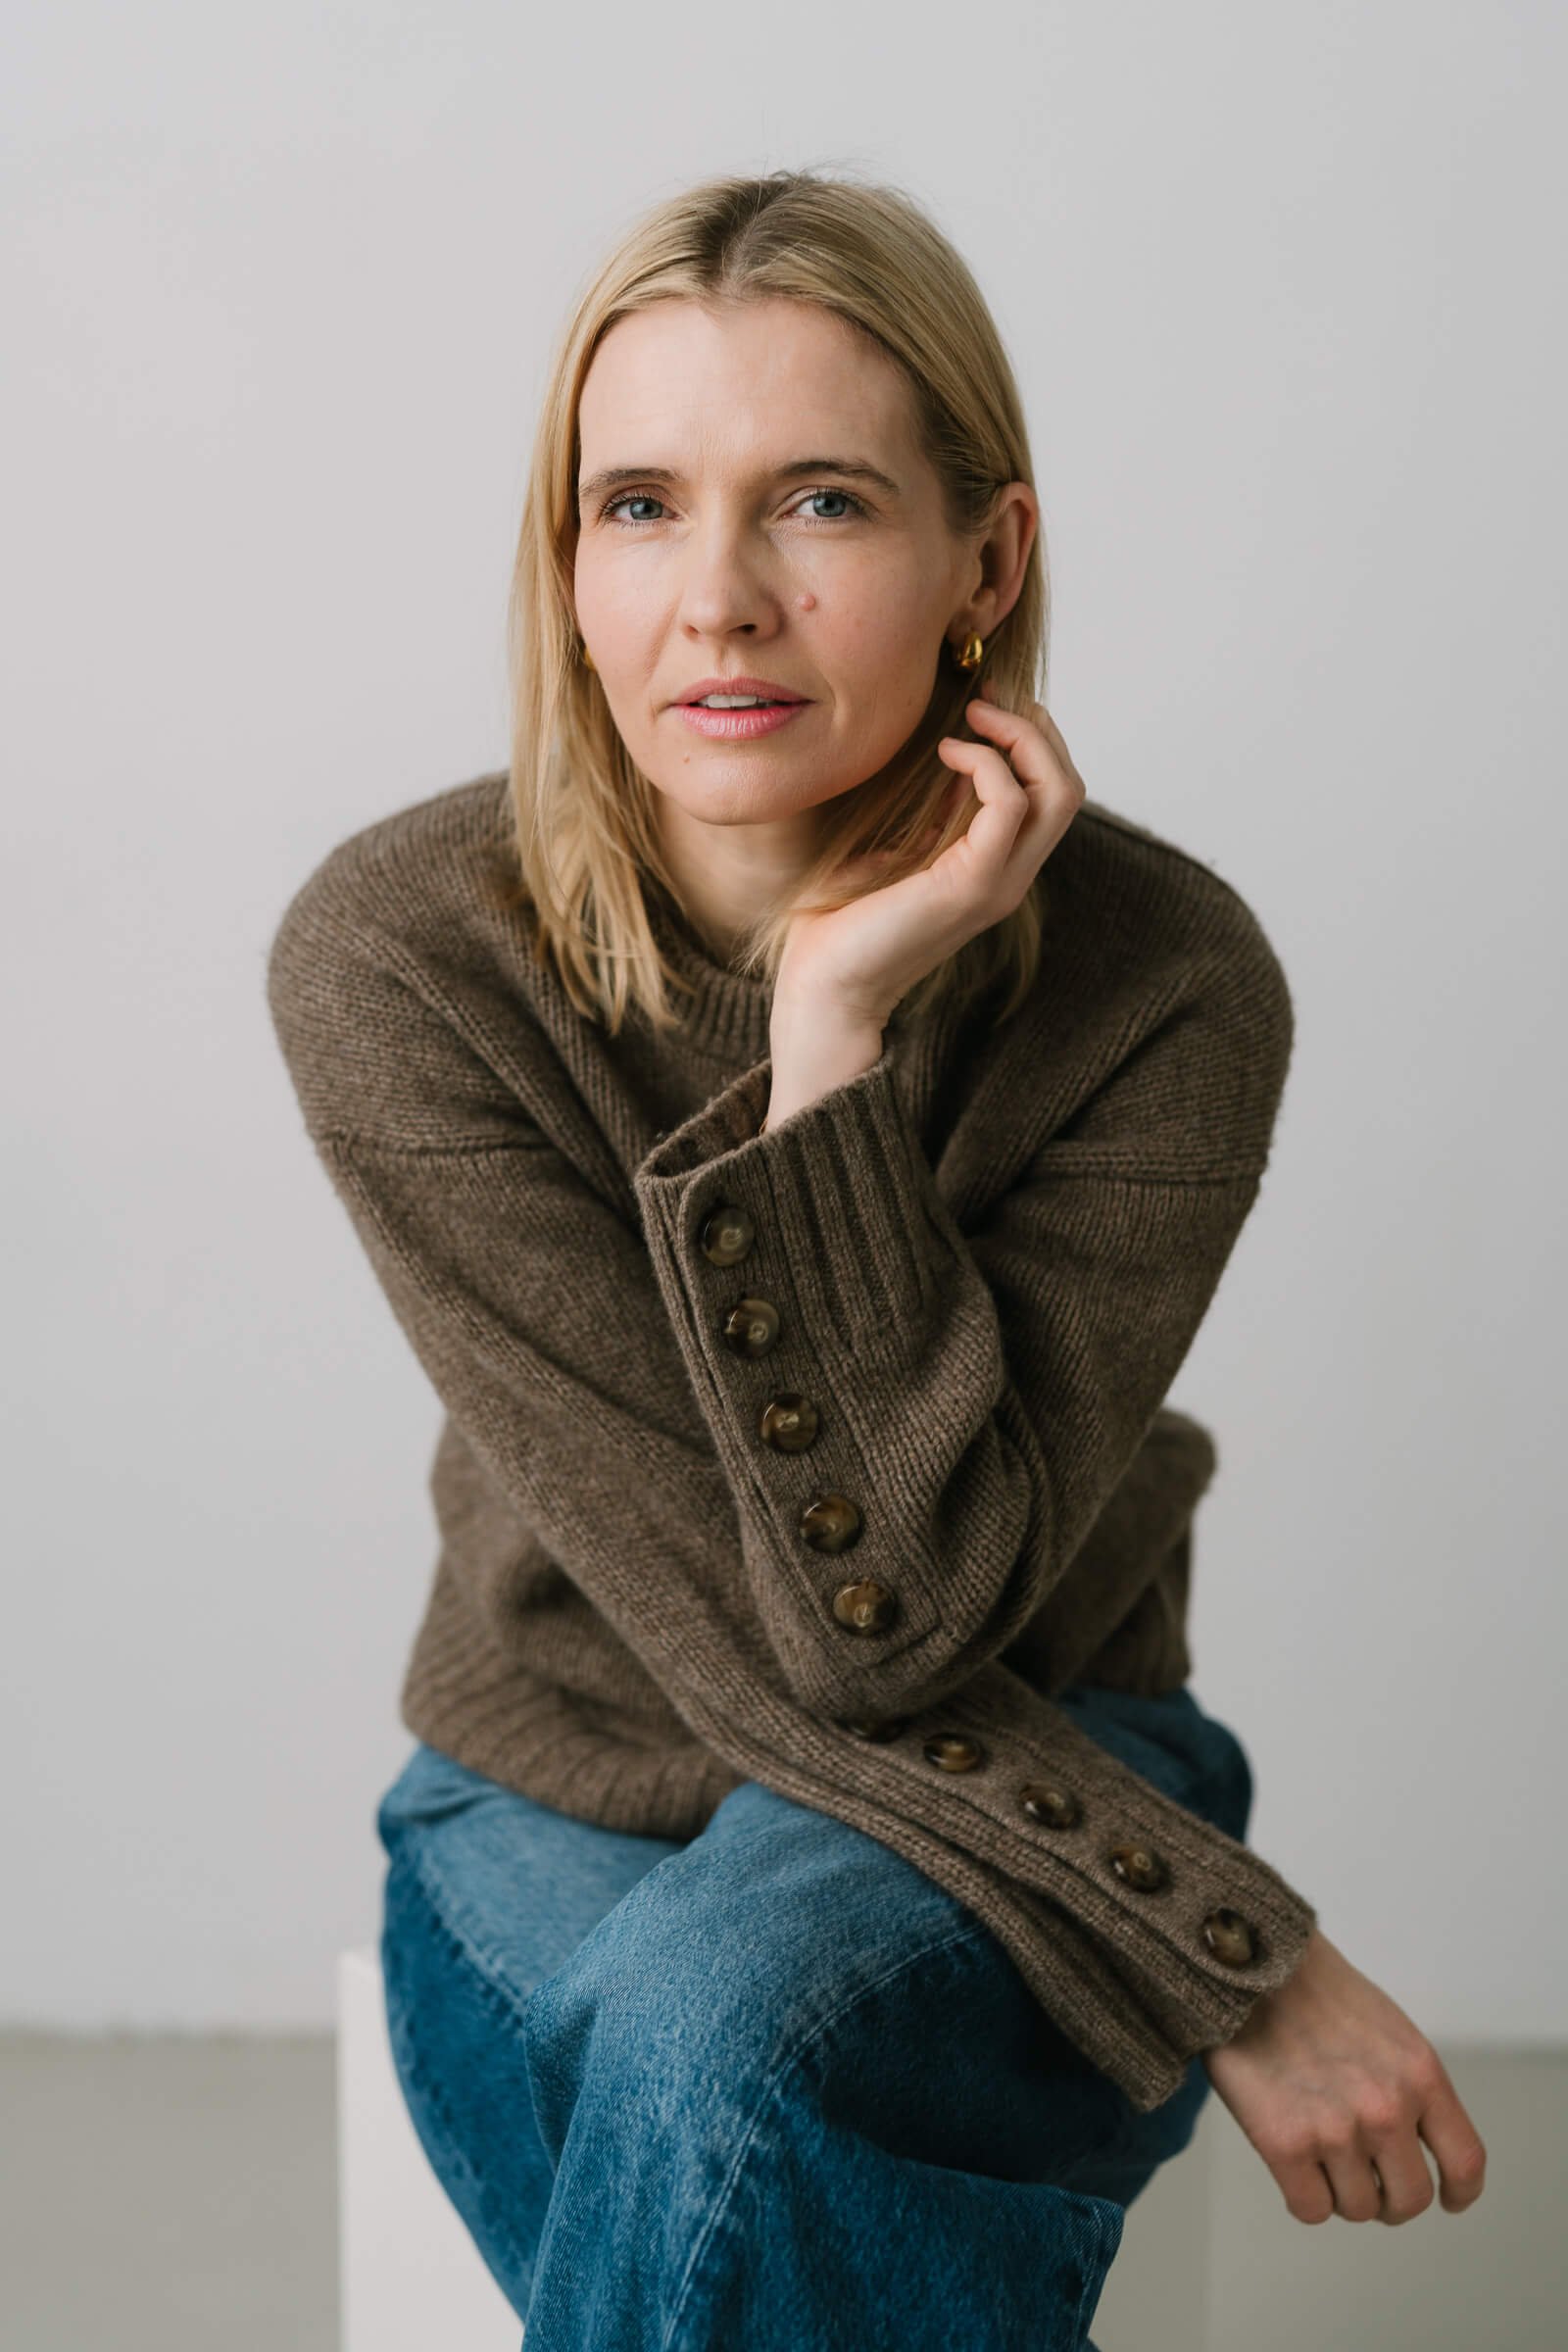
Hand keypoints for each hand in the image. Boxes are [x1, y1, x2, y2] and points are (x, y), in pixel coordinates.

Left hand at [772, 696, 1086, 1029]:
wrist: (825, 984)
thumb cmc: (844, 920)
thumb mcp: (896, 846)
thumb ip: (932, 809)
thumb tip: (944, 752)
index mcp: (995, 867)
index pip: (1050, 792)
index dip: (1028, 738)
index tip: (980, 705)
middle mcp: (1010, 875)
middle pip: (1069, 785)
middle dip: (1037, 729)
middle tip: (984, 702)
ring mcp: (999, 881)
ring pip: (1060, 790)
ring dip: (1023, 737)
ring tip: (974, 717)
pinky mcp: (974, 883)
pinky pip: (1010, 803)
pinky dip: (986, 763)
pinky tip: (945, 752)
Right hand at [1201, 1924, 1487, 2225]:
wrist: (1247, 1963)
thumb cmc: (1314, 1992)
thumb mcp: (1389, 2029)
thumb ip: (1409, 2086)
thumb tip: (1413, 2145)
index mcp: (1421, 2074)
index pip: (1465, 2162)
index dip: (1458, 2192)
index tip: (1448, 2199)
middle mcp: (1387, 2108)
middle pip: (1411, 2200)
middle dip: (1389, 2199)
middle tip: (1364, 2178)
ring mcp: (1337, 2129)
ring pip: (1357, 2208)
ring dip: (1340, 2191)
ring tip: (1317, 2150)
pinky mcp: (1285, 2143)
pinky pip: (1311, 2209)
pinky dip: (1303, 2194)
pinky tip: (1291, 2159)